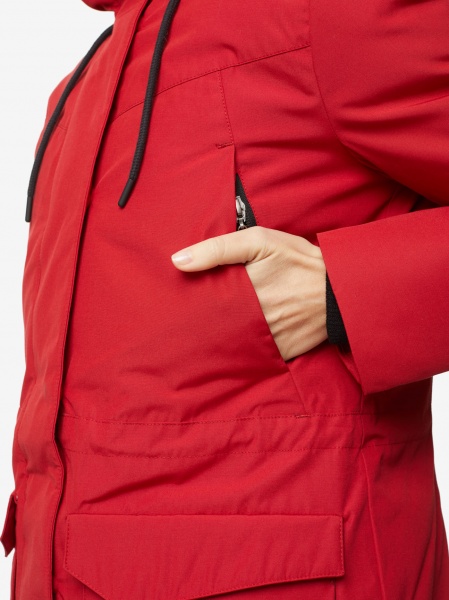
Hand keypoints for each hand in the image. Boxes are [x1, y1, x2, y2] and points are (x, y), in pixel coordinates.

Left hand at [171, 226, 327, 360]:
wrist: (341, 290)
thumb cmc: (299, 262)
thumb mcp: (261, 241)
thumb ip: (218, 249)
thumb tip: (177, 261)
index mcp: (242, 292)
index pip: (202, 304)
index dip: (188, 305)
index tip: (175, 307)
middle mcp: (251, 320)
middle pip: (211, 328)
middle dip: (198, 325)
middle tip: (181, 325)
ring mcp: (266, 340)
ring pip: (229, 345)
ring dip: (217, 340)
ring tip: (201, 337)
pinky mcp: (280, 354)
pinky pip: (252, 356)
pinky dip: (241, 351)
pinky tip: (232, 345)